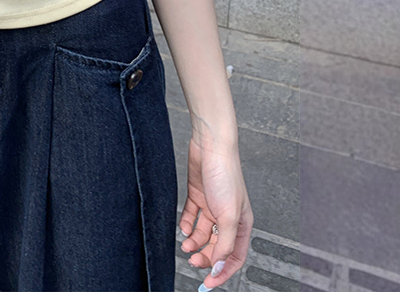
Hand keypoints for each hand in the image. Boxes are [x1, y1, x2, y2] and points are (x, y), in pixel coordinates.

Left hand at [178, 134, 253, 289]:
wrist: (210, 146)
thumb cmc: (226, 175)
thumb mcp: (229, 215)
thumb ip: (225, 242)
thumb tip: (219, 265)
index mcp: (241, 223)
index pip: (234, 256)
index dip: (223, 272)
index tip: (209, 283)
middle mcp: (227, 216)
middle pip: (216, 246)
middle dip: (205, 256)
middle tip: (192, 260)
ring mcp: (212, 206)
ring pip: (202, 233)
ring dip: (193, 242)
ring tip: (185, 245)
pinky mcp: (197, 195)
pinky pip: (191, 216)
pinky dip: (186, 224)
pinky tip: (182, 227)